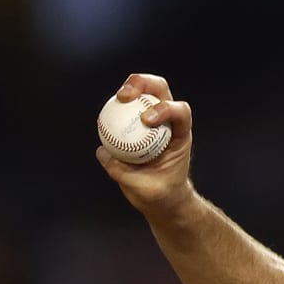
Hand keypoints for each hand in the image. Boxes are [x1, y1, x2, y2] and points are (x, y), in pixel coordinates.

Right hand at [96, 73, 195, 216]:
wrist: (162, 199)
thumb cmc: (160, 195)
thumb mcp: (144, 189)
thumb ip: (123, 172)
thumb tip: (103, 151)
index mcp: (181, 136)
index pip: (181, 112)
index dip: (164, 109)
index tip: (146, 120)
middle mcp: (169, 123)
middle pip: (160, 90)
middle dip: (144, 84)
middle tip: (125, 96)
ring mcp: (153, 120)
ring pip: (144, 93)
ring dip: (130, 88)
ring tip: (118, 98)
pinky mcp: (137, 125)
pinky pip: (126, 109)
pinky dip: (115, 107)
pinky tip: (105, 115)